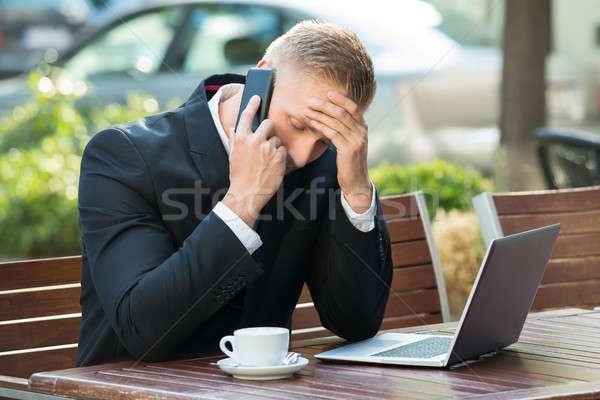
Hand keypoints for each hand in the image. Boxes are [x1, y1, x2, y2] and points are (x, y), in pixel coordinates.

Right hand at [222, 95, 286, 226]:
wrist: (247, 193)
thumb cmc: (239, 175)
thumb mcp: (233, 155)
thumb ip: (234, 140)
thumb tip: (234, 129)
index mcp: (240, 138)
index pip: (247, 115)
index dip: (253, 103)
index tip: (258, 97)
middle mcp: (254, 141)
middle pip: (268, 123)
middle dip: (269, 129)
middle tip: (267, 139)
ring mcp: (268, 149)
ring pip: (277, 138)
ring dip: (274, 146)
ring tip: (266, 159)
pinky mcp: (279, 157)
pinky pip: (283, 149)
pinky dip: (279, 156)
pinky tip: (272, 165)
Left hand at [303, 91, 372, 212]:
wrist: (356, 182)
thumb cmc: (350, 162)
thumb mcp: (349, 142)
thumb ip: (344, 129)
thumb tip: (329, 116)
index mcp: (363, 128)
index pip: (353, 108)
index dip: (341, 99)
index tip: (328, 92)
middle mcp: (362, 132)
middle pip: (342, 113)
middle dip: (325, 105)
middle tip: (311, 100)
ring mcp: (356, 141)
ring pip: (336, 122)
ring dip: (319, 115)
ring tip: (306, 110)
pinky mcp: (349, 150)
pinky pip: (332, 134)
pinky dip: (321, 126)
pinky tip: (312, 123)